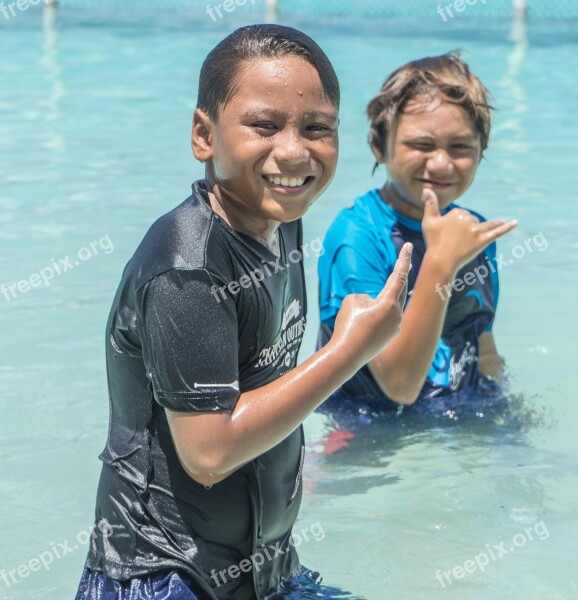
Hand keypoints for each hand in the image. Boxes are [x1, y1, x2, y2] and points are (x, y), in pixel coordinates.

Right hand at [331, 242, 411, 365]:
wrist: (347, 355)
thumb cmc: (348, 325)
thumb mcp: (352, 301)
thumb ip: (365, 297)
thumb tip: (372, 304)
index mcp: (389, 303)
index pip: (399, 275)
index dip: (403, 259)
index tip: (407, 246)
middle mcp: (397, 314)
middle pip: (401, 290)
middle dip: (401, 276)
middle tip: (406, 261)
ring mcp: (395, 327)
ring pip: (388, 307)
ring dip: (376, 305)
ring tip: (357, 318)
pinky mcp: (390, 336)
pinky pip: (384, 320)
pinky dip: (374, 318)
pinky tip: (362, 328)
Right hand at [421, 189, 516, 271]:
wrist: (440, 260)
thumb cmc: (433, 241)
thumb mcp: (429, 221)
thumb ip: (430, 204)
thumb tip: (426, 188)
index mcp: (457, 213)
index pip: (461, 215)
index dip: (456, 224)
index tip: (449, 233)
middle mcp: (468, 219)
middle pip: (472, 220)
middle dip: (468, 228)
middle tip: (457, 241)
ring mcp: (477, 230)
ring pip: (485, 225)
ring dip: (493, 223)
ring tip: (501, 221)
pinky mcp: (483, 241)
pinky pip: (497, 232)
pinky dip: (506, 227)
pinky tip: (515, 222)